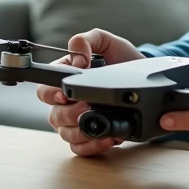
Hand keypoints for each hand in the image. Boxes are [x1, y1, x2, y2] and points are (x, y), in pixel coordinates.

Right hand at [36, 28, 143, 156]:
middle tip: (86, 107)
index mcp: (64, 80)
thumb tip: (77, 56)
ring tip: (98, 125)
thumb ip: (87, 40)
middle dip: (69, 114)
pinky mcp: (90, 136)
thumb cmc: (121, 59)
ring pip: (66, 134)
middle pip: (54, 115)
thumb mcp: (106, 41)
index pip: (44, 90)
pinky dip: (91, 146)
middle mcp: (66, 103)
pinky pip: (80, 148)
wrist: (144, 77)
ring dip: (80, 132)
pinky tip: (107, 139)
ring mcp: (76, 121)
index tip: (64, 94)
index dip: (50, 94)